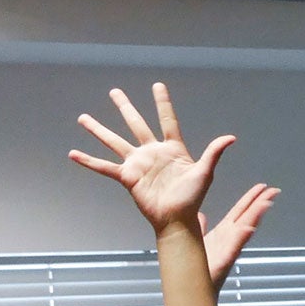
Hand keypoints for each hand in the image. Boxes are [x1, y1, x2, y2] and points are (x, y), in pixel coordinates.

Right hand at [69, 82, 234, 234]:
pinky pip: (105, 167)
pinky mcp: (127, 177)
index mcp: (173, 148)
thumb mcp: (205, 173)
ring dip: (99, 130)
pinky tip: (73, 153)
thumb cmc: (192, 198)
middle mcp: (153, 152)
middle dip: (125, 107)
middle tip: (114, 91)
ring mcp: (138, 164)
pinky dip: (89, 161)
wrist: (177, 219)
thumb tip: (231, 138)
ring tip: (83, 117)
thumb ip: (213, 153)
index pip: (167, 120)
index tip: (157, 85)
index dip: (162, 103)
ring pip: (115, 141)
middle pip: (136, 124)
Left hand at [200, 183, 278, 285]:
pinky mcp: (224, 261)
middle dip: (260, 203)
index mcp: (223, 234)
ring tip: (267, 202)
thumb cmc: (195, 269)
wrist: (191, 290)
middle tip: (273, 190)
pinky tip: (249, 227)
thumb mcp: (195, 240)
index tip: (261, 188)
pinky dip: (242, 237)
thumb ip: (199, 227)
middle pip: (247, 216)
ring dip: (257, 215)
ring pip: (246, 229)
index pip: (240, 212)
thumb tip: (199, 215)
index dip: (250, 199)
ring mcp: (229, 250)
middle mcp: (229, 240)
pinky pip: (235, 247)